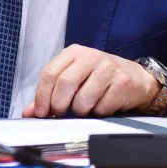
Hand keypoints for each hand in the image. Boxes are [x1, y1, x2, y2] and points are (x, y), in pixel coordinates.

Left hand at [22, 44, 159, 118]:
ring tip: (84, 108)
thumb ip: (50, 94)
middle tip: (59, 114)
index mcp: (74, 53)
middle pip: (65, 84)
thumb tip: (29, 112)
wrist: (136, 79)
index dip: (42, 95)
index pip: (50, 73)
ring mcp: (108, 68)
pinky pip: (102, 107)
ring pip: (83, 99)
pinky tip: (101, 106)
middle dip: (58, 105)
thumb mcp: (74, 79)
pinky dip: (97, 113)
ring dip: (80, 111)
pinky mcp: (122, 83)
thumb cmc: (100, 78)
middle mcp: (90, 56)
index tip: (40, 112)